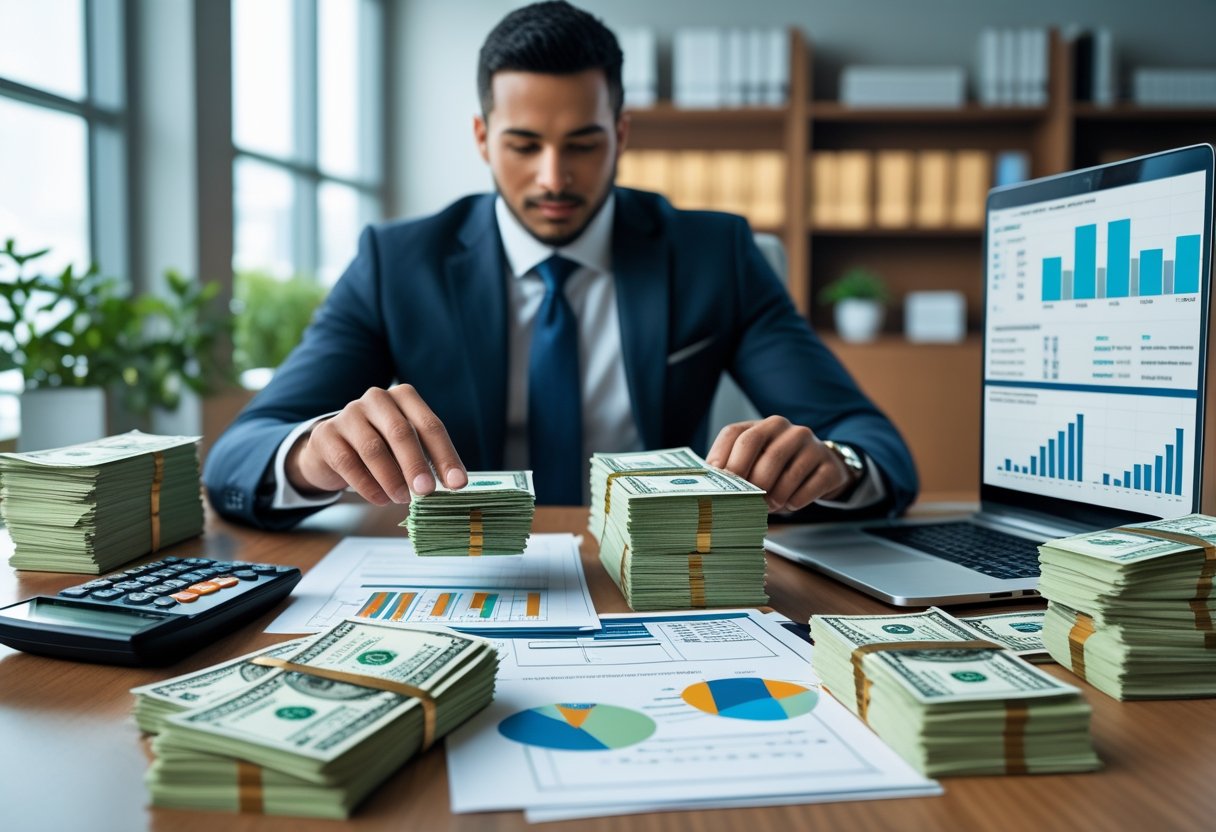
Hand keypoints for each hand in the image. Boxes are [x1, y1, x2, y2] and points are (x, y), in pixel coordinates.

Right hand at [285, 384, 466, 505]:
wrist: (333, 448)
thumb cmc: (381, 447)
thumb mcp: (406, 446)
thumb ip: (426, 459)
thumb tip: (450, 486)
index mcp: (404, 396)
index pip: (430, 425)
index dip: (445, 455)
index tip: (458, 483)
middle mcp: (377, 399)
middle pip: (401, 432)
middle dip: (416, 465)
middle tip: (426, 491)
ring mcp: (349, 414)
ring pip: (373, 448)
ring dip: (391, 478)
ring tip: (403, 499)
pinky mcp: (326, 434)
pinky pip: (348, 462)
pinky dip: (368, 485)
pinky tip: (381, 499)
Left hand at [705, 416, 855, 512]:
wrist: (823, 468)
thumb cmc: (779, 470)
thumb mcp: (756, 463)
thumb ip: (734, 471)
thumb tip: (708, 492)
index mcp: (761, 426)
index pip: (734, 434)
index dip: (720, 458)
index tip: (716, 485)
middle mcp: (785, 428)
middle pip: (756, 447)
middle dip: (746, 478)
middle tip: (745, 502)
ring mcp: (810, 444)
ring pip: (785, 471)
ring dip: (773, 496)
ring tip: (768, 507)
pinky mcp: (828, 465)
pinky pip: (810, 486)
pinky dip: (796, 501)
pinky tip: (791, 504)